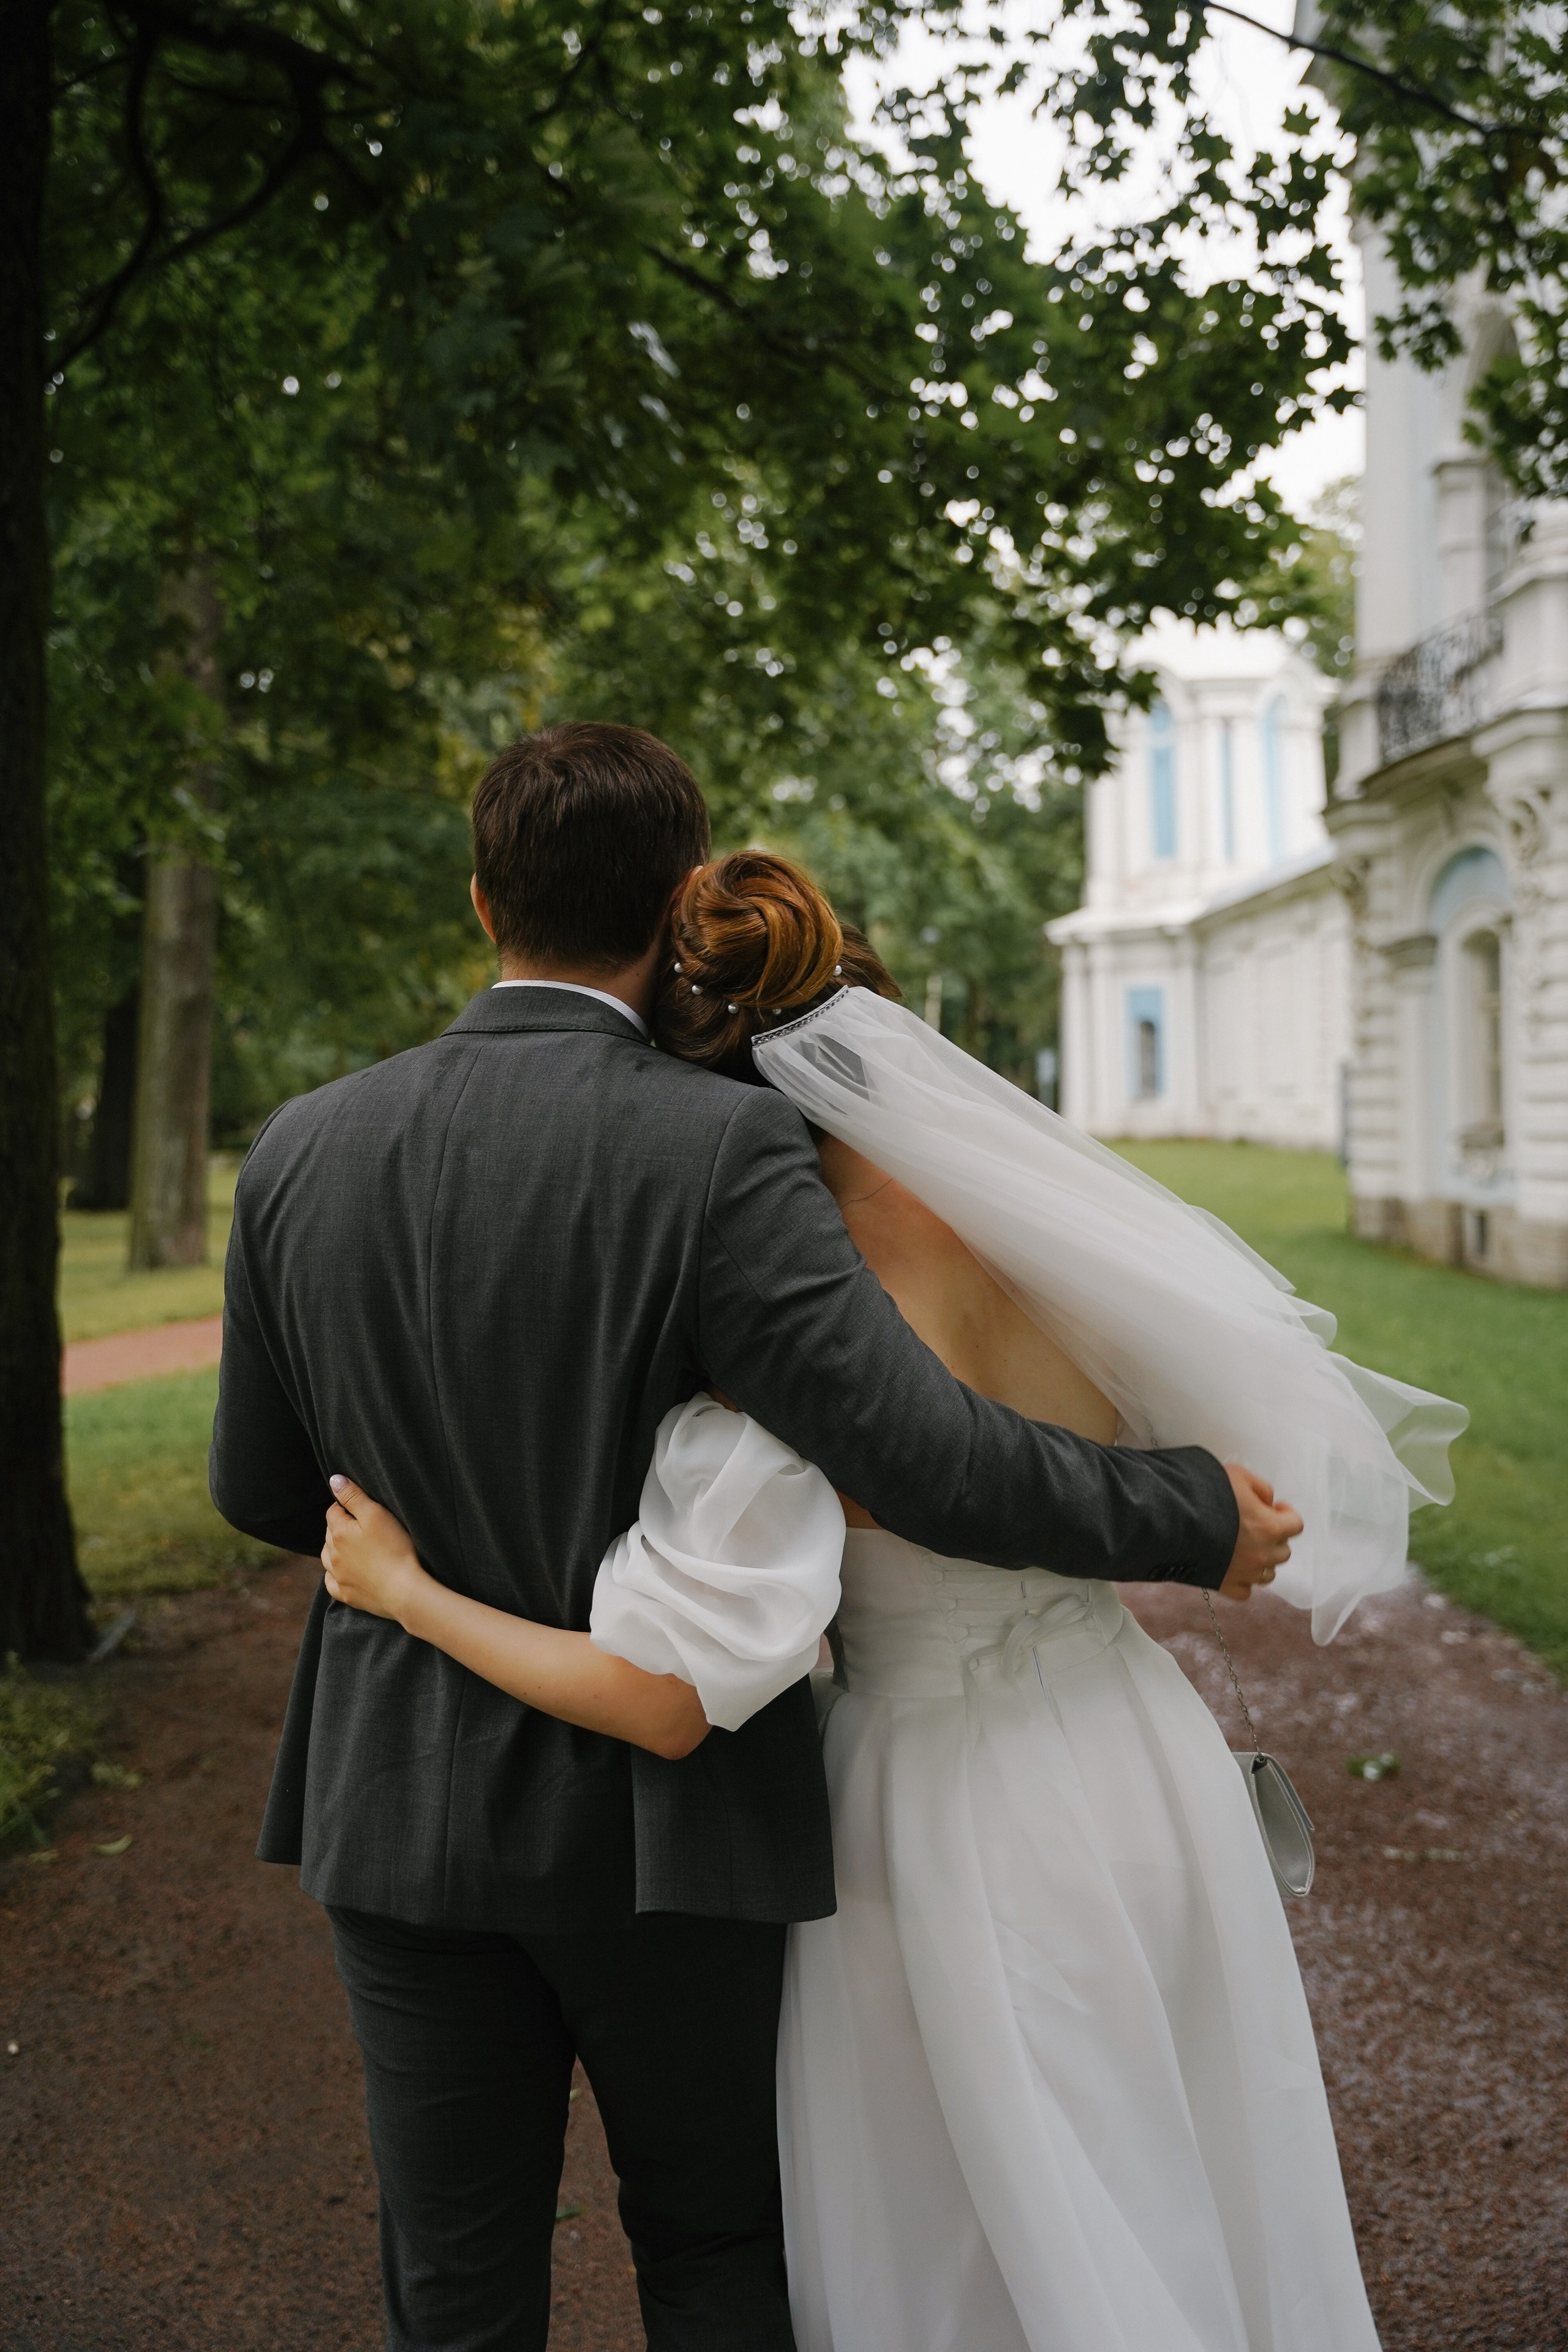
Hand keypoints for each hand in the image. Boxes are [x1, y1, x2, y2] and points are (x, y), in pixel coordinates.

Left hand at [321, 1474, 427, 1625]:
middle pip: (330, 1533)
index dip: (347, 1506)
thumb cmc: (395, 1548)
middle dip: (342, 1526)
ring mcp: (339, 1577)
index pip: (333, 1511)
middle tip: (363, 1526)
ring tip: (352, 1546)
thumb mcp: (376, 1514)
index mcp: (339, 1533)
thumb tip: (334, 1480)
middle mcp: (332, 1555)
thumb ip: (353, 1496)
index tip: (363, 1508)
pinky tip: (343, 1573)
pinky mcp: (346, 1595)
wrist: (403, 1590)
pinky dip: (334, 1575)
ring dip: (335, 1549)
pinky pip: (331, 1583)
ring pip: (327, 1557)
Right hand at [1218, 1463, 1301, 1601]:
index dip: (1286, 1514)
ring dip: (1261, 1560)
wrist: (1172, 1519)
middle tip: (1255, 1525)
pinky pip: (1245, 1590)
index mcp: (1270, 1527)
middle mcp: (1262, 1554)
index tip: (1274, 1508)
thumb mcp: (1238, 1475)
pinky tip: (1232, 1567)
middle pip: (1283, 1550)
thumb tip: (1268, 1501)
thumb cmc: (1205, 1494)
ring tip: (1244, 1547)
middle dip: (1274, 1537)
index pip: (1296, 1525)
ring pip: (1268, 1573)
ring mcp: (1245, 1573)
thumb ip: (1261, 1488)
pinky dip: (1243, 1580)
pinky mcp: (1226, 1586)